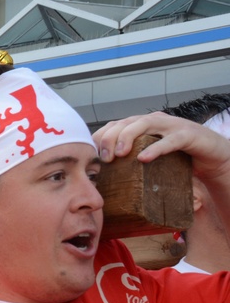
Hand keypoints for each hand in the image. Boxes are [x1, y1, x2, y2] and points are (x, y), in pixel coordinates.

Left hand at [94, 112, 229, 181]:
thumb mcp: (148, 159)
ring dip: (127, 138)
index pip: (113, 125)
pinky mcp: (188, 135)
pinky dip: (156, 148)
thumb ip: (129, 162)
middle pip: (124, 122)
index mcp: (141, 125)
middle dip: (109, 138)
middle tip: (104, 158)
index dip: (99, 138)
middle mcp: (153, 121)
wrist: (211, 157)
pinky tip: (144, 159)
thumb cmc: (176, 158)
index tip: (91, 156)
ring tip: (119, 155)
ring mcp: (171, 126)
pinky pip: (170, 140)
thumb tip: (101, 180)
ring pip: (144, 124)